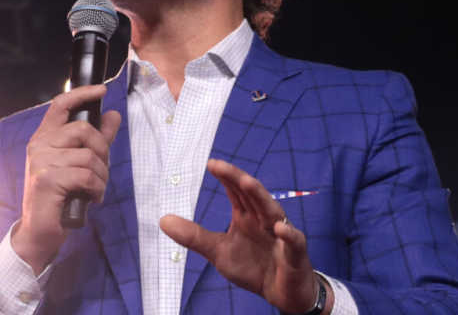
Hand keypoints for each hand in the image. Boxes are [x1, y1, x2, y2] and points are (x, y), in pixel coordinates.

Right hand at [11, 84, 121, 274]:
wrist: (40, 232)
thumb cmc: (61, 198)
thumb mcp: (80, 165)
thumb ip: (97, 140)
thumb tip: (113, 115)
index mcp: (44, 138)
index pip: (61, 105)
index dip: (82, 93)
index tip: (102, 90)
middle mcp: (39, 146)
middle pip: (83, 129)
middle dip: (102, 150)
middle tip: (102, 170)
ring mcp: (40, 162)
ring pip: (88, 156)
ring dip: (101, 175)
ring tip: (96, 189)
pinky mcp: (46, 179)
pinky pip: (86, 175)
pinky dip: (97, 188)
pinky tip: (93, 198)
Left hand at [159, 159, 328, 313]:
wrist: (281, 293)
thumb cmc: (254, 266)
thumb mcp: (219, 251)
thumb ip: (194, 236)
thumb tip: (163, 220)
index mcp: (247, 216)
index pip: (236, 192)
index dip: (225, 177)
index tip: (210, 163)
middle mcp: (264, 220)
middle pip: (252, 195)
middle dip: (238, 180)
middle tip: (222, 166)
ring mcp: (281, 235)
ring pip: (272, 211)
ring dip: (261, 196)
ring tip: (247, 182)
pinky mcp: (295, 254)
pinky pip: (294, 242)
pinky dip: (289, 235)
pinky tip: (280, 228)